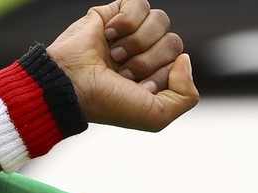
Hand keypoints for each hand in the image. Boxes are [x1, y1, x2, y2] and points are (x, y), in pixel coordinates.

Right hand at [46, 0, 196, 131]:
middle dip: (148, 59)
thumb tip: (185, 58)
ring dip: (137, 41)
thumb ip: (187, 97)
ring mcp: (130, 33)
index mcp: (155, 76)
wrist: (71, 84)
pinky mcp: (115, 13)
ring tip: (114, 55)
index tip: (136, 88)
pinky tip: (109, 35)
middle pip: (173, 41)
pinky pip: (140, 4)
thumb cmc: (108, 103)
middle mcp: (145, 54)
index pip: (181, 63)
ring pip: (160, 20)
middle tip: (123, 72)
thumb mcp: (156, 117)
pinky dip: (127, 21)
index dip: (161, 75)